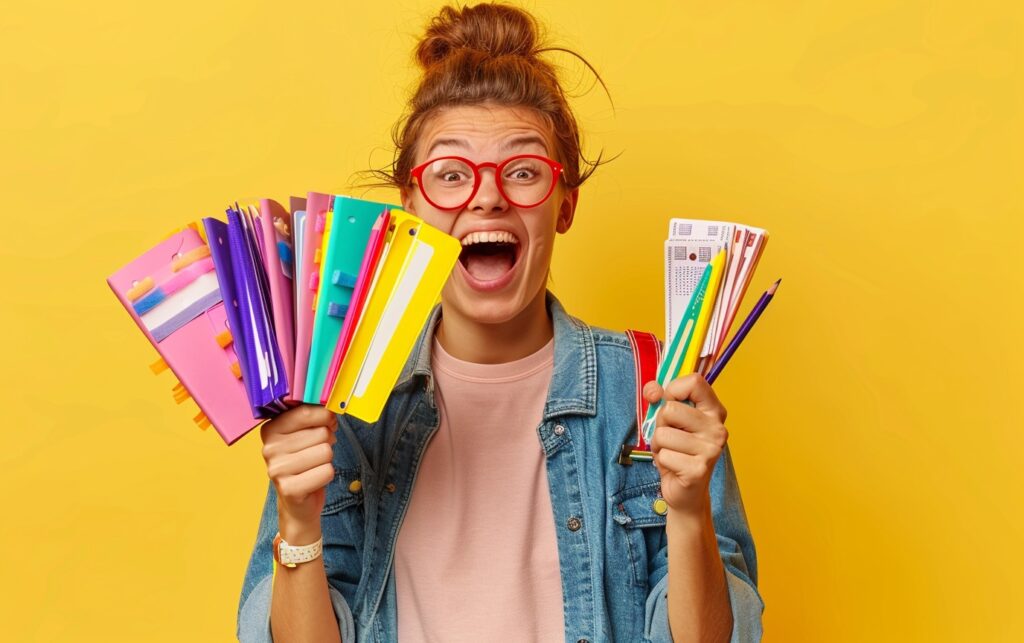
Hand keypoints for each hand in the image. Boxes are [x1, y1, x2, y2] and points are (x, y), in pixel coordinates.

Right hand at [260, 405, 337, 530]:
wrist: (297, 502)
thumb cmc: (304, 461)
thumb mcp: (304, 434)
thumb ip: (313, 417)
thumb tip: (331, 408)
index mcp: (271, 429)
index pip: (305, 412)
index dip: (325, 416)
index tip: (328, 422)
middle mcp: (269, 448)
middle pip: (321, 432)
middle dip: (327, 442)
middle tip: (316, 452)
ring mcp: (277, 469)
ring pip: (326, 451)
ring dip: (327, 459)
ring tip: (314, 466)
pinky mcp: (289, 489)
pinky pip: (327, 471)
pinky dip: (327, 475)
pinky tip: (314, 479)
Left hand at [644, 374, 728, 515]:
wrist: (686, 492)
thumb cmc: (677, 451)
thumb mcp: (668, 421)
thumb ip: (659, 399)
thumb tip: (652, 390)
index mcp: (714, 411)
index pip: (695, 381)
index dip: (673, 389)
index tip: (669, 403)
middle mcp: (718, 428)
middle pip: (671, 409)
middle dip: (661, 424)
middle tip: (670, 438)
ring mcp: (711, 449)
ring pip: (663, 433)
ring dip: (659, 445)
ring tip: (672, 453)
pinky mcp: (698, 469)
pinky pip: (663, 454)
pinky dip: (662, 461)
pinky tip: (674, 466)